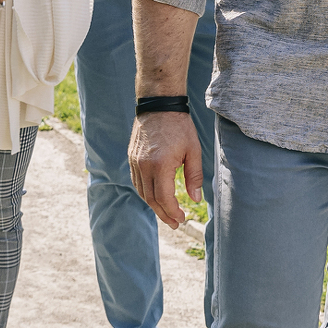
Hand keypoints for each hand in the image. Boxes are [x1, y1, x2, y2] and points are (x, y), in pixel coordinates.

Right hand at [129, 111, 202, 228]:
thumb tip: (195, 199)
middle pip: (151, 199)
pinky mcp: (132, 157)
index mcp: (160, 164)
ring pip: (142, 192)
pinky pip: (137, 181)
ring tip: (166, 213)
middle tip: (175, 223)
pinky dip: (146, 193)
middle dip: (163, 214)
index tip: (182, 218)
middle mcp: (144, 166)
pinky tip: (155, 196)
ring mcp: (135, 162)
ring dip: (153, 205)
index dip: (172, 211)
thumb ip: (194, 176)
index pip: (164, 198)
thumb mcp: (193, 150)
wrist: (159, 104)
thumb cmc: (179, 126)